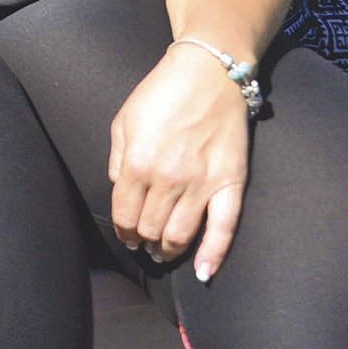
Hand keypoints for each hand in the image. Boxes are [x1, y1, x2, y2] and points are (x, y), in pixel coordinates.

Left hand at [109, 44, 251, 280]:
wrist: (208, 75)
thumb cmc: (160, 94)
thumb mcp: (123, 120)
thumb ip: (117, 160)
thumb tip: (117, 189)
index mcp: (137, 164)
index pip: (124, 214)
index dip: (122, 229)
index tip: (125, 233)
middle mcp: (168, 180)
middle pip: (151, 228)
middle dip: (143, 240)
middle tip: (143, 243)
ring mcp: (201, 185)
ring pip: (181, 235)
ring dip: (168, 249)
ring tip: (163, 252)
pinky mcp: (230, 184)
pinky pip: (223, 229)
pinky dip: (213, 255)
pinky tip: (202, 272)